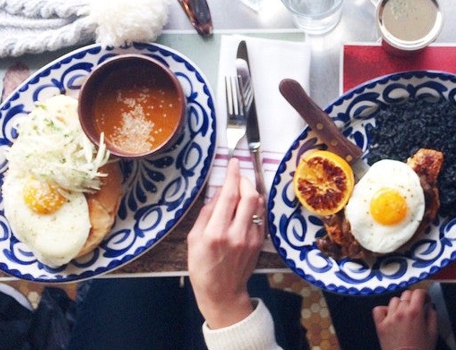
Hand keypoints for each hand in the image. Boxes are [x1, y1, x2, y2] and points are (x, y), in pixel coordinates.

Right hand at [187, 158, 264, 328]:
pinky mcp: (259, 243)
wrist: (222, 292)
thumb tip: (218, 192)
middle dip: (244, 180)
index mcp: (216, 232)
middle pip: (250, 196)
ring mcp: (251, 238)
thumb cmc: (202, 267)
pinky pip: (261, 216)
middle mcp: (236, 234)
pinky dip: (255, 206)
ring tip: (241, 189)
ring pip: (259, 204)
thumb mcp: (193, 239)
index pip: (228, 195)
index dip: (232, 175)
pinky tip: (247, 206)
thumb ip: (206, 213)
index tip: (233, 162)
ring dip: (251, 191)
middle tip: (237, 176)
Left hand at [372, 288, 437, 349]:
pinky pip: (379, 309)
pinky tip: (390, 316)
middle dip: (413, 298)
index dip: (423, 294)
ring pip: (394, 300)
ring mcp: (389, 317)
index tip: (425, 299)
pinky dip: (384, 310)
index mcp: (415, 313)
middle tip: (416, 306)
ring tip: (404, 313)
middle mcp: (401, 312)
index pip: (418, 293)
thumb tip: (429, 307)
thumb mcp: (433, 333)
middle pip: (406, 294)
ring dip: (400, 304)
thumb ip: (432, 316)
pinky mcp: (380, 324)